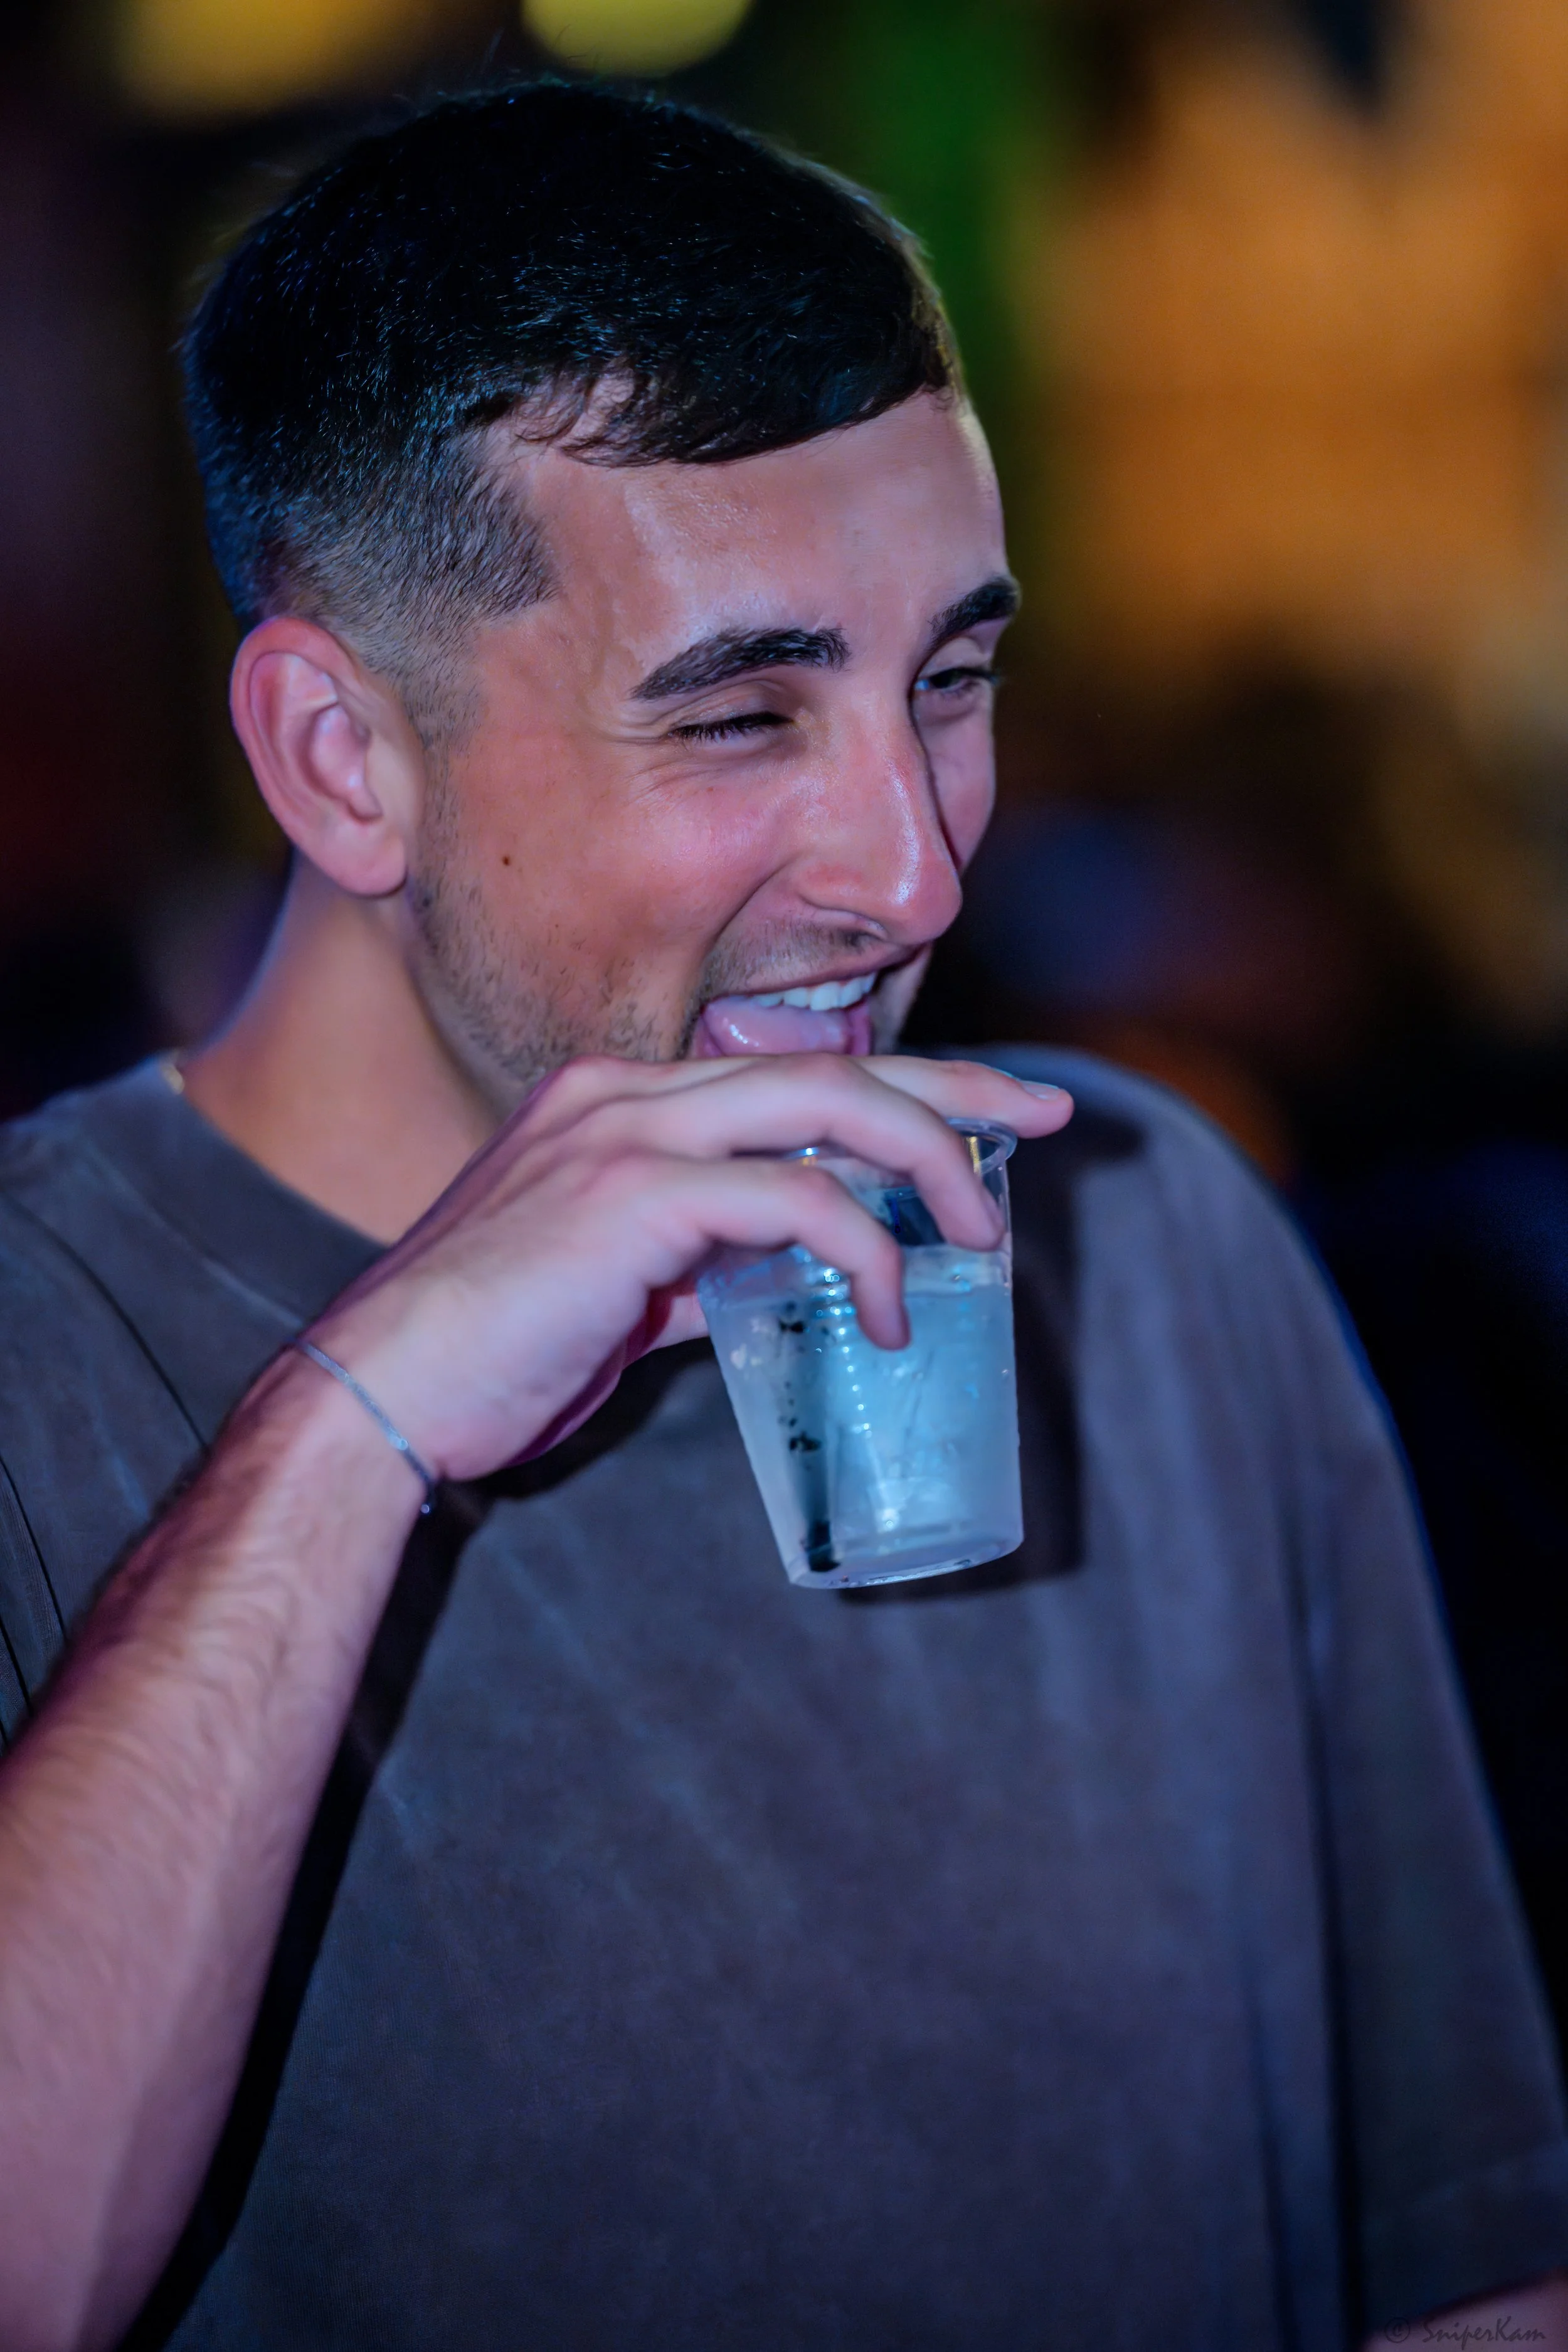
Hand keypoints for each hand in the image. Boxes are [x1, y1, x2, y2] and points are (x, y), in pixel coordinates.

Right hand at [306, 1053, 1071, 1482]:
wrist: (380, 1393)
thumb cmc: (491, 1354)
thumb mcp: (614, 1287)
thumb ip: (696, 1261)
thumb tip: (782, 1277)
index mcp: (617, 1101)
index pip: (791, 1069)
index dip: (907, 1078)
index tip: (996, 1105)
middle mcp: (623, 1092)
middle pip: (829, 1061)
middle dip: (952, 1088)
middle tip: (1044, 1120)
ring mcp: (623, 1133)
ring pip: (824, 1104)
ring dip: (924, 1164)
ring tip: (976, 1237)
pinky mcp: (629, 1198)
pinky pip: (790, 1200)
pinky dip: (861, 1250)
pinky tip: (889, 1313)